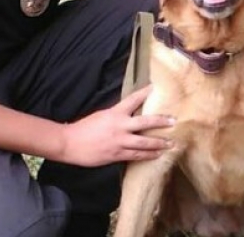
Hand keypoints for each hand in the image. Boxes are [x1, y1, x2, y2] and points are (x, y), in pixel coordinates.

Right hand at [60, 85, 174, 166]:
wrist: (70, 143)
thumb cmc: (83, 129)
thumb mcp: (100, 116)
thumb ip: (115, 116)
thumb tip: (128, 116)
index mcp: (114, 113)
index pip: (132, 100)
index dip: (144, 93)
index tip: (154, 87)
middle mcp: (120, 126)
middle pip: (145, 122)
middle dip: (161, 121)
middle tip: (173, 121)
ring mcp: (120, 142)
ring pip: (145, 142)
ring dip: (159, 143)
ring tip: (171, 144)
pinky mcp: (117, 155)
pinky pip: (137, 155)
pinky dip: (148, 155)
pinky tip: (157, 155)